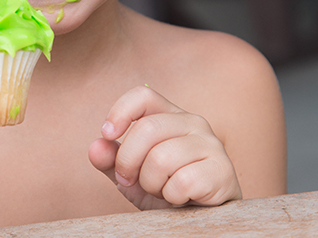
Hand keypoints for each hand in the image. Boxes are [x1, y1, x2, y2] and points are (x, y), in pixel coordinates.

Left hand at [88, 85, 240, 209]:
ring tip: (161, 190)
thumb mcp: (133, 176)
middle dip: (128, 161)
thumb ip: (112, 161)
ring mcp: (211, 144)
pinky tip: (181, 199)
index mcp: (170, 115)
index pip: (143, 95)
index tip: (107, 134)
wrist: (204, 221)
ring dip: (151, 184)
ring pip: (161, 158)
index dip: (120, 111)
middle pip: (146, 128)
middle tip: (128, 180)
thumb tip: (95, 147)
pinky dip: (172, 197)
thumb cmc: (167, 190)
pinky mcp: (223, 171)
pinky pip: (182, 182)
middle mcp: (193, 122)